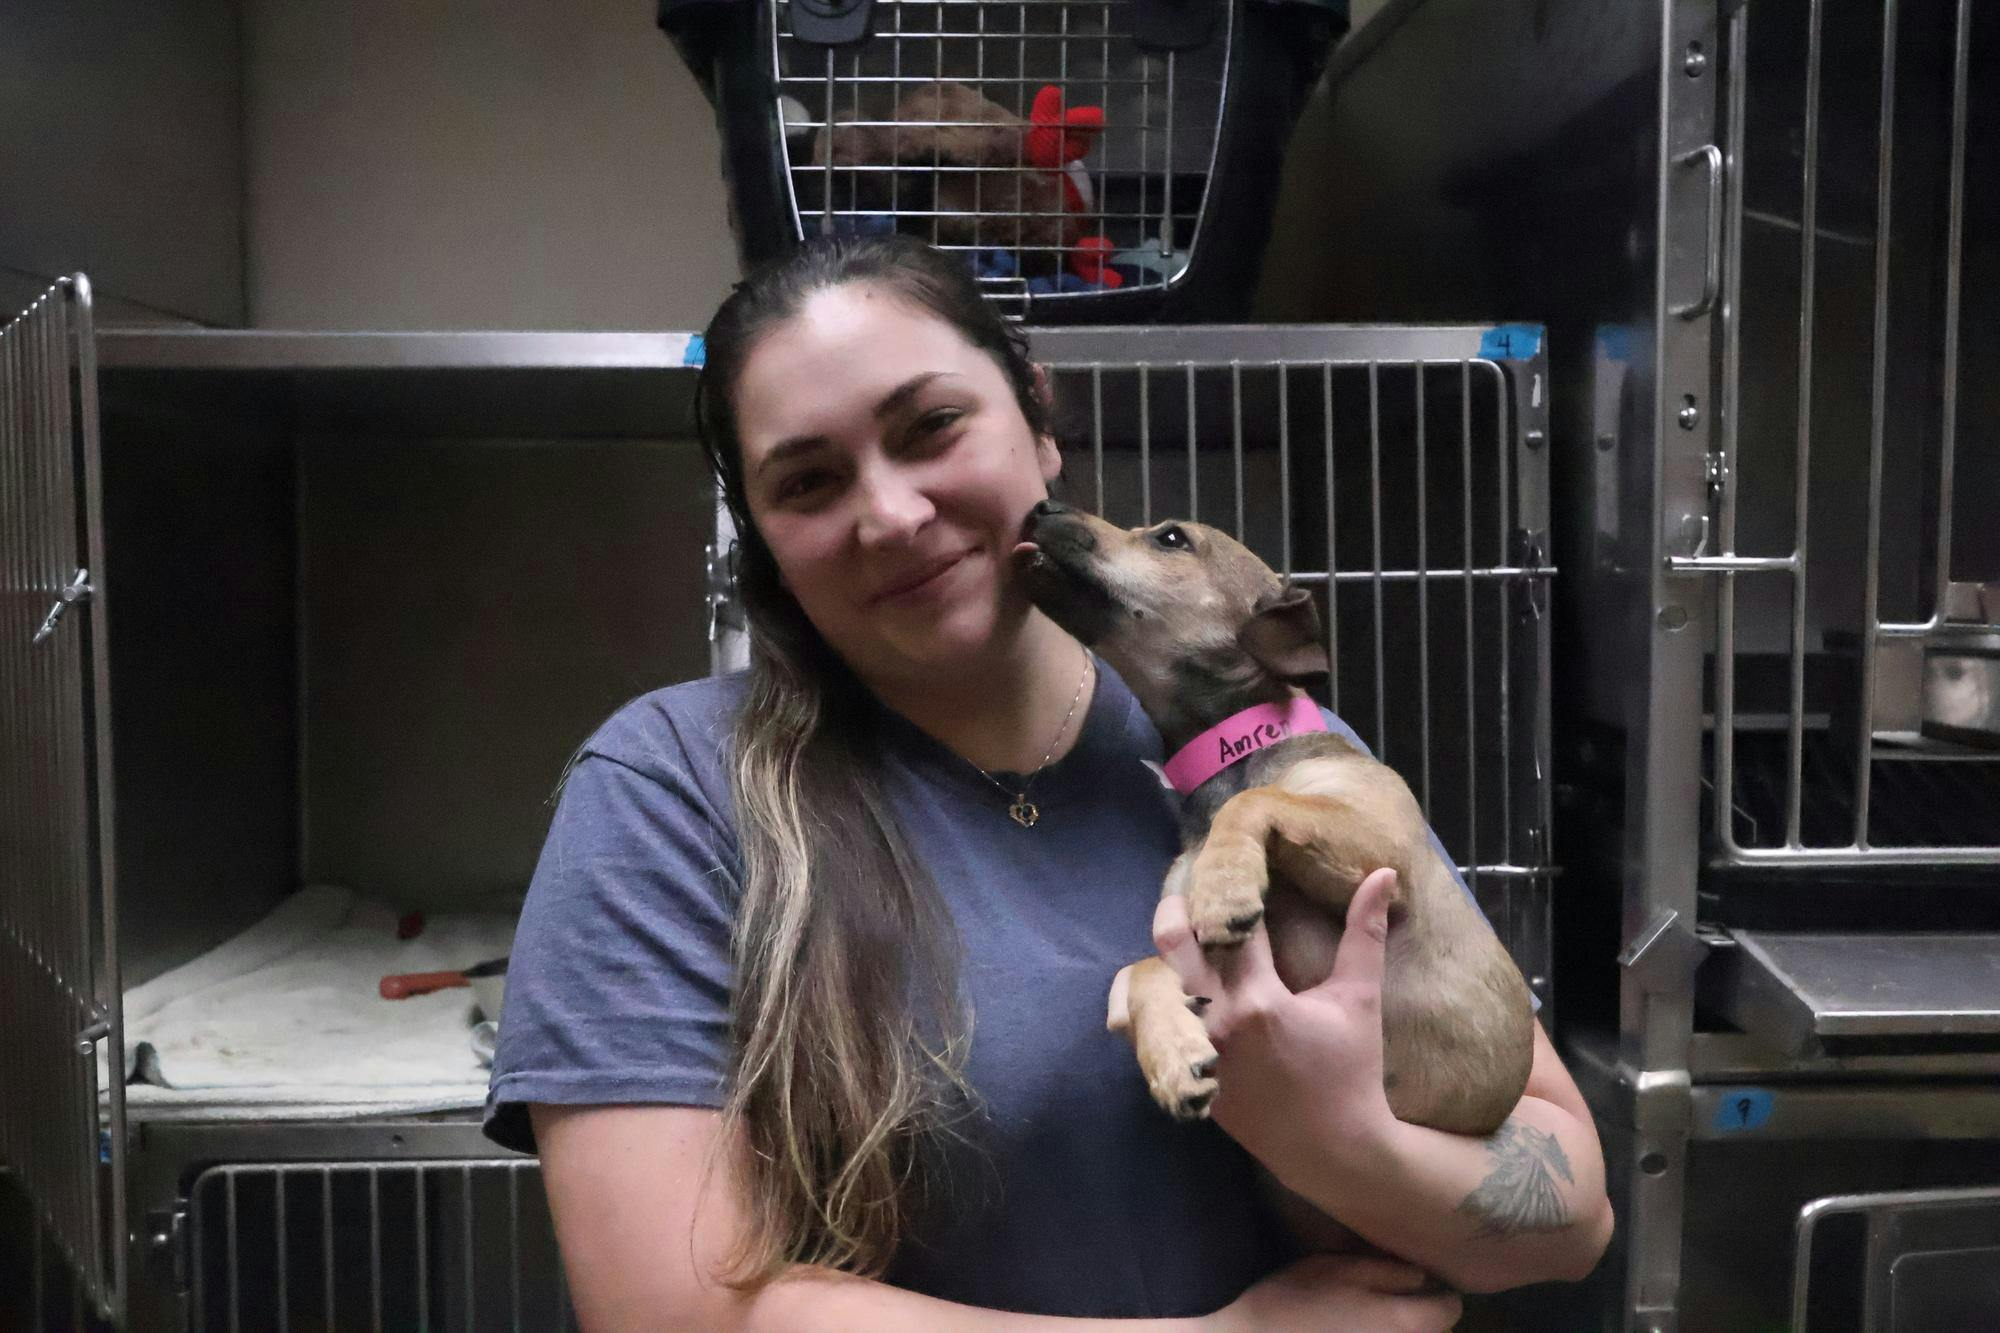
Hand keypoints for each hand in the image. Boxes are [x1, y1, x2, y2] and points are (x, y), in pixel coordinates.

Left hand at [1153, 868, 1401, 1180]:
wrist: (1333, 1149)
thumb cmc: (1351, 1071)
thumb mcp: (1360, 1000)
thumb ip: (1365, 934)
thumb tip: (1382, 873)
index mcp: (1259, 1000)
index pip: (1234, 924)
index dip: (1233, 887)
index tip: (1230, 863)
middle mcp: (1217, 1023)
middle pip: (1174, 944)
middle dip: (1177, 908)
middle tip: (1186, 887)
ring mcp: (1197, 1052)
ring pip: (1158, 984)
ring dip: (1167, 956)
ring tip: (1179, 931)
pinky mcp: (1188, 1075)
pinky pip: (1158, 1026)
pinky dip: (1162, 1000)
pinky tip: (1173, 981)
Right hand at [1205, 1254, 1460, 1332]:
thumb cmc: (1300, 1298)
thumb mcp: (1344, 1267)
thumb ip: (1391, 1272)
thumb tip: (1422, 1279)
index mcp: (1406, 1322)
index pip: (1450, 1308)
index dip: (1438, 1292)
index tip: (1421, 1285)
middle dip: (1425, 1319)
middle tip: (1398, 1302)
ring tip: (1373, 1321)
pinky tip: (1356, 1332)